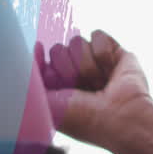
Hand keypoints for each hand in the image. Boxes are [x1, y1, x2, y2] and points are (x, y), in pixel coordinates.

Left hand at [36, 30, 151, 150]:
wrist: (120, 118)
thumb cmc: (83, 117)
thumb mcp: (46, 102)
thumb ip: (33, 75)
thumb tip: (37, 45)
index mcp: (59, 84)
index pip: (44, 62)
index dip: (53, 74)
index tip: (64, 91)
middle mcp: (76, 71)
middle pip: (58, 49)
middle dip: (70, 70)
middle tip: (85, 89)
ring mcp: (94, 60)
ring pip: (77, 41)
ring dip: (88, 66)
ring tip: (100, 84)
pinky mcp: (113, 51)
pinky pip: (97, 35)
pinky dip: (103, 54)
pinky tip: (110, 70)